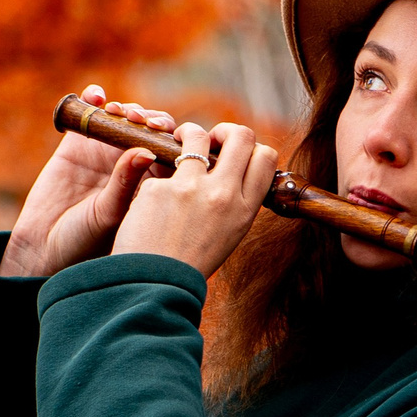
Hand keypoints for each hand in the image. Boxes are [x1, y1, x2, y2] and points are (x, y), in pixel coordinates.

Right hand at [0, 86, 178, 276]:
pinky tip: (96, 95)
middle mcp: (132, 165)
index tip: (168, 134)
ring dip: (127, 108)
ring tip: (119, 112)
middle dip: (152, 120)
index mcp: (152, 185)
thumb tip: (147, 150)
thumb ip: (126, 183)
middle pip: (152, 130)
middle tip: (143, 121)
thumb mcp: (110, 214)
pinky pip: (90, 112)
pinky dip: (94, 98)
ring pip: (124, 118)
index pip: (173, 154)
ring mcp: (105, 152)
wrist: (43, 248)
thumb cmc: (86, 242)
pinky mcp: (77, 143)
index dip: (174, 139)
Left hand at [111, 120, 280, 277]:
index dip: (251, 147)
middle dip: (225, 130)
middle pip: (241, 136)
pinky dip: (155, 176)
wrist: (155, 286)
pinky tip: (149, 198)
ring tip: (176, 142)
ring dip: (187, 133)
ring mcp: (191, 189)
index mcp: (245, 209)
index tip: (233, 152)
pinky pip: (159, 167)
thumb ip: (233, 201)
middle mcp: (224, 195)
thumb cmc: (190, 262)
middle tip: (209, 138)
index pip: (266, 156)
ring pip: (196, 135)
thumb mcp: (227, 233)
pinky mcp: (159, 188)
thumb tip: (231, 168)